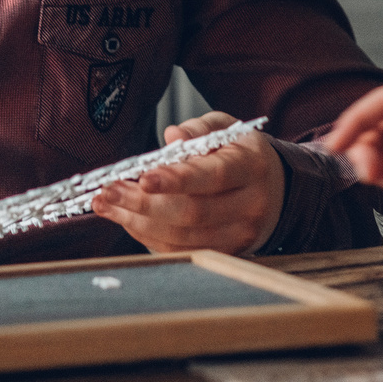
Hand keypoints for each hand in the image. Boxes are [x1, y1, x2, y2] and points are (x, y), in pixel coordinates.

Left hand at [91, 111, 285, 255]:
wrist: (275, 191)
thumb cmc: (240, 155)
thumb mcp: (226, 129)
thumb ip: (199, 128)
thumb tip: (172, 137)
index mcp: (251, 167)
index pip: (212, 176)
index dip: (176, 179)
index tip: (143, 177)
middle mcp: (251, 205)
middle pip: (192, 212)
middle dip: (143, 203)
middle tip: (108, 191)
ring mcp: (240, 235)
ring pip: (182, 237)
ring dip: (137, 222)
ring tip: (107, 204)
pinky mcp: (225, 253)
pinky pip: (181, 251)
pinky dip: (148, 236)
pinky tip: (126, 218)